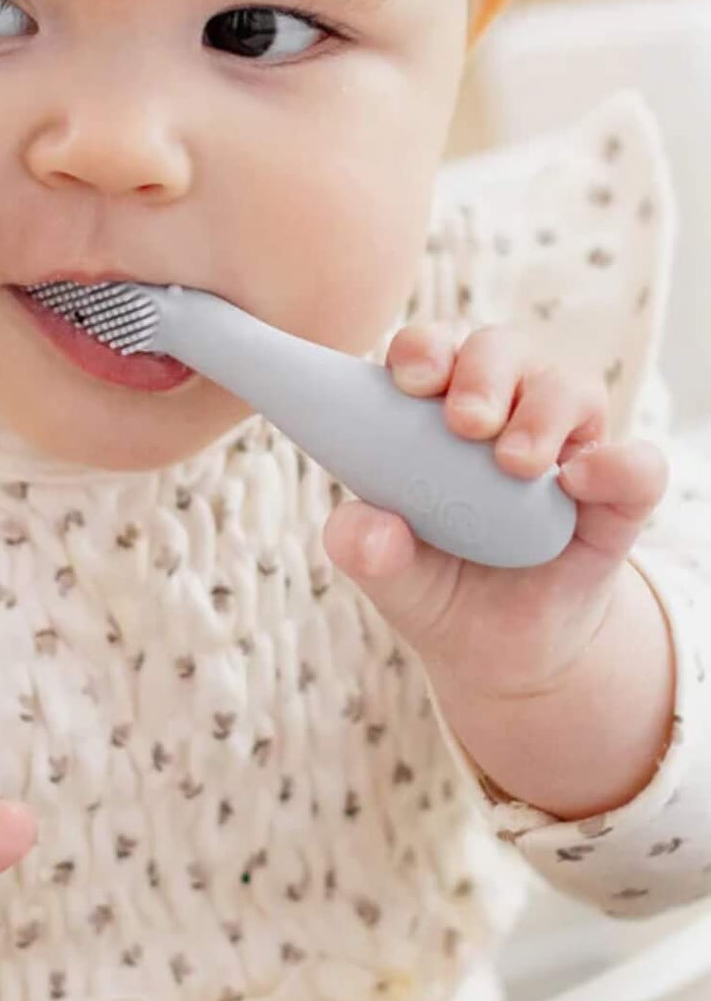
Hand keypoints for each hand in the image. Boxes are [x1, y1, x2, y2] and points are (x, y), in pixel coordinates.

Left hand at [323, 321, 669, 700]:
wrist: (504, 650)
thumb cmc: (435, 585)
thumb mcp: (388, 573)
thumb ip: (363, 547)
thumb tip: (367, 527)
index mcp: (433, 414)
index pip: (429, 352)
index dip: (421, 351)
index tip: (408, 381)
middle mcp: (504, 413)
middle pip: (500, 350)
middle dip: (481, 373)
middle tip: (462, 423)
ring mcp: (566, 448)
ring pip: (570, 386)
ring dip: (541, 413)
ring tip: (514, 464)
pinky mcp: (617, 498)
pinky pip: (637, 463)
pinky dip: (615, 464)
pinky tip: (577, 483)